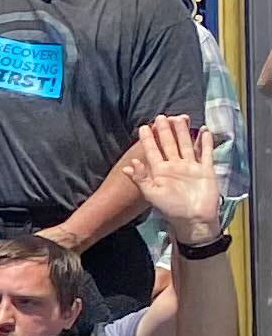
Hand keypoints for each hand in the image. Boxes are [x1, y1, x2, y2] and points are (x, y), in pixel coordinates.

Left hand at [127, 112, 222, 247]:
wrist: (193, 220)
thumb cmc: (171, 209)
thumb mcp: (151, 194)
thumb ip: (141, 179)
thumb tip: (130, 165)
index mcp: (160, 172)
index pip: (153, 151)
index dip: (148, 139)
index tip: (144, 127)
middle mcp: (175, 167)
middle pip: (170, 144)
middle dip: (165, 131)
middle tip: (161, 116)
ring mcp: (190, 167)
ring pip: (186, 145)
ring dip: (183, 132)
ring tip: (180, 117)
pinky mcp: (205, 170)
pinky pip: (205, 153)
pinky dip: (205, 142)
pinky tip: (204, 131)